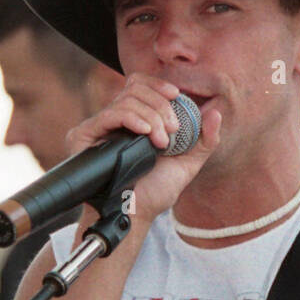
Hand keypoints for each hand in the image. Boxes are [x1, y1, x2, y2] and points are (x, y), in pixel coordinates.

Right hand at [65, 73, 220, 224]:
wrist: (135, 214)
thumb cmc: (156, 192)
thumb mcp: (188, 164)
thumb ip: (204, 140)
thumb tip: (215, 113)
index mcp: (136, 120)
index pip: (141, 85)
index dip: (158, 85)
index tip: (176, 95)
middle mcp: (116, 120)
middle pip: (135, 88)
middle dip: (161, 105)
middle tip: (172, 131)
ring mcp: (99, 127)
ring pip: (126, 99)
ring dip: (151, 117)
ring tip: (161, 143)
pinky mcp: (84, 135)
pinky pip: (110, 114)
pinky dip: (132, 118)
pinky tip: (145, 133)